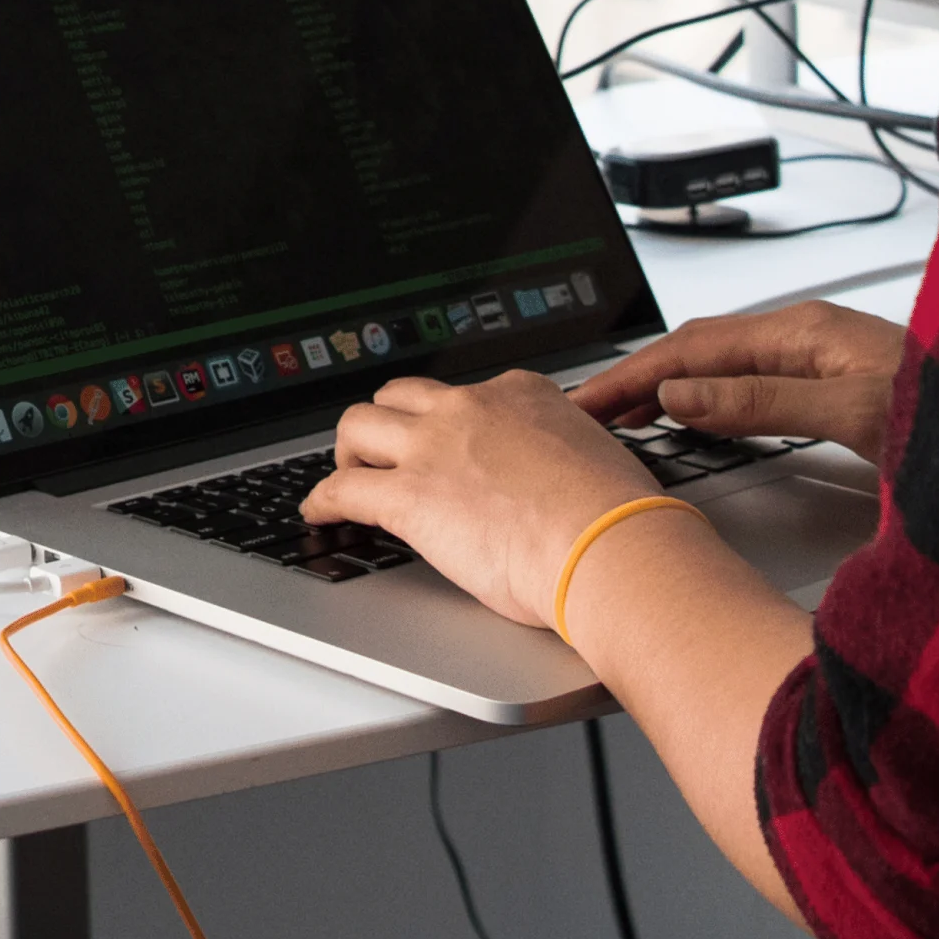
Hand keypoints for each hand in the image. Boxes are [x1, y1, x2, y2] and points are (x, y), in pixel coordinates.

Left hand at [299, 371, 663, 631]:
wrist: (609, 545)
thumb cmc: (618, 518)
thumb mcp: (595, 460)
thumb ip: (563, 457)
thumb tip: (563, 480)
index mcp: (520, 394)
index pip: (466, 394)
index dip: (447, 420)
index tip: (444, 440)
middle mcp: (471, 408)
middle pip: (402, 396)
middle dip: (387, 421)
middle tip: (381, 451)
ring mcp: (434, 447)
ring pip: (359, 424)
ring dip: (347, 450)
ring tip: (347, 475)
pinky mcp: (409, 496)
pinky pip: (344, 489)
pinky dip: (322, 500)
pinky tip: (319, 513)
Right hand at [569, 303, 907, 471]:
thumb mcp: (851, 412)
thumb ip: (762, 403)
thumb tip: (680, 395)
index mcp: (805, 331)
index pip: (692, 350)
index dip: (632, 378)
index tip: (587, 404)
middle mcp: (811, 337)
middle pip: (701, 351)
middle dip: (638, 378)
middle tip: (586, 413)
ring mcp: (824, 360)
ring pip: (723, 366)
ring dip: (668, 388)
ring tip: (622, 416)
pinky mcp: (838, 387)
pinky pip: (749, 383)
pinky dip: (706, 399)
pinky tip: (697, 418)